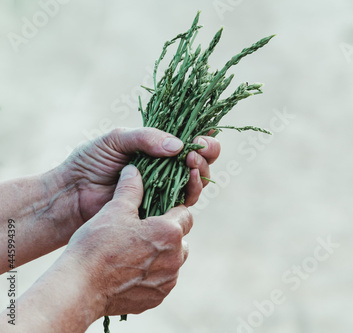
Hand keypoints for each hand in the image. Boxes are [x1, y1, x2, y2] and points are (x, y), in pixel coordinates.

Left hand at [60, 128, 220, 222]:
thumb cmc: (91, 161)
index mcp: (157, 147)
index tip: (203, 135)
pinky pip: (185, 200)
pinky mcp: (162, 208)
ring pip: (197, 180)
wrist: (73, 193)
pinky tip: (190, 177)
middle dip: (205, 153)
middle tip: (197, 149)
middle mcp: (166, 168)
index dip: (201, 137)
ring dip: (201, 169)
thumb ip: (146, 138)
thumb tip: (178, 145)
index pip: (188, 139)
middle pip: (200, 160)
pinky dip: (193, 188)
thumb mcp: (117, 139)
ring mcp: (165, 188)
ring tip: (192, 161)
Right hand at [65, 165, 191, 315]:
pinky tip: (131, 271)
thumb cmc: (97, 245)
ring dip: (162, 255)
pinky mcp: (158, 297)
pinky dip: (152, 275)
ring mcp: (168, 280)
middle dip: (167, 234)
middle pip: (181, 239)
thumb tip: (134, 170)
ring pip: (173, 261)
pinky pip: (162, 281)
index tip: (155, 212)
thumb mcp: (114, 210)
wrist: (80, 287)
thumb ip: (131, 188)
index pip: (184, 214)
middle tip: (143, 232)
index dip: (171, 210)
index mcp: (170, 231)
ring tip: (137, 252)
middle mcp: (176, 257)